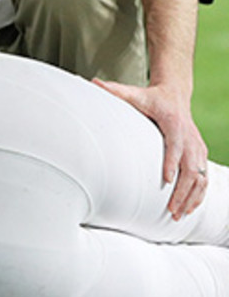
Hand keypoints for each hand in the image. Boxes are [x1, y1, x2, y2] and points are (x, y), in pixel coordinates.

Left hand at [94, 78, 207, 218]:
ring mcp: (198, 147)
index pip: (176, 145)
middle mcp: (191, 137)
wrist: (175, 94)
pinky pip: (205, 177)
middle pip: (192, 167)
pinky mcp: (201, 154)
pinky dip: (199, 194)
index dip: (172, 162)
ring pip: (201, 176)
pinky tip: (189, 208)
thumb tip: (92, 81)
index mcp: (174, 123)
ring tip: (178, 215)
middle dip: (183, 190)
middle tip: (171, 209)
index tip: (166, 180)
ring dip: (192, 197)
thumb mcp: (134, 93)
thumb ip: (115, 91)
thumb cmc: (151, 98)